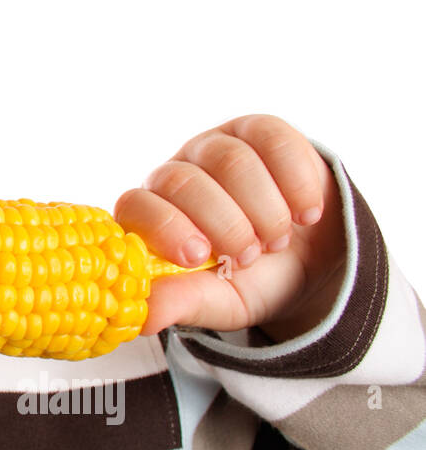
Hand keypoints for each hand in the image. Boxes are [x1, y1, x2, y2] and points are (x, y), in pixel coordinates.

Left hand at [113, 114, 345, 341]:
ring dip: (264, 210)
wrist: (313, 263)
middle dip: (225, 225)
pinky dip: (296, 182)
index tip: (200, 256)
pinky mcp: (260, 132)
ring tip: (278, 240)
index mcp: (152, 215)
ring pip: (231, 160)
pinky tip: (307, 212)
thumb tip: (143, 317)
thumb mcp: (218, 301)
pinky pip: (274, 140)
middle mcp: (176, 174)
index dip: (166, 227)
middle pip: (184, 181)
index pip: (137, 205)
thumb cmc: (251, 281)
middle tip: (250, 257)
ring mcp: (216, 147)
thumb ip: (182, 302)